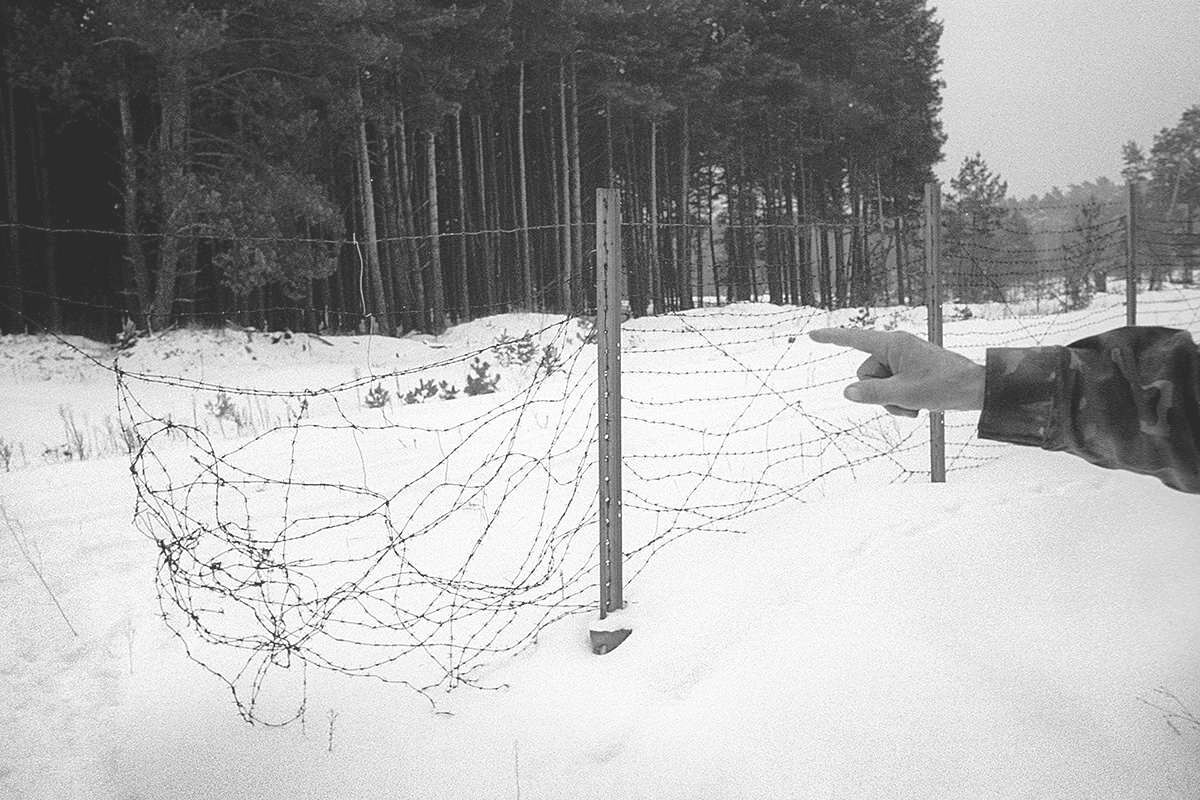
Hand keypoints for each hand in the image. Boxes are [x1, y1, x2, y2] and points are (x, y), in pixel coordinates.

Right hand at [808, 328, 984, 415]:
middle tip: (904, 398)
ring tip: (914, 405)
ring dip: (892, 400)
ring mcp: (903, 361)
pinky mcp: (910, 371)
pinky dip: (900, 400)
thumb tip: (848, 393)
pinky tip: (917, 405)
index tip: (812, 335)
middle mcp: (896, 349)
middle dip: (879, 392)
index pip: (855, 339)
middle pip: (866, 373)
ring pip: (878, 385)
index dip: (832, 338)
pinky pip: (891, 388)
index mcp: (893, 344)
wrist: (976, 389)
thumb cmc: (945, 385)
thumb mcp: (904, 393)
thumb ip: (872, 393)